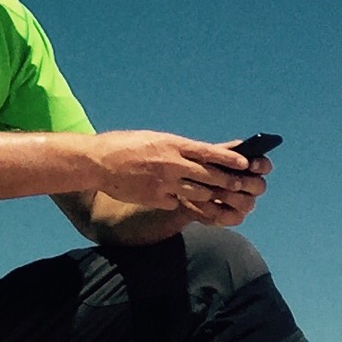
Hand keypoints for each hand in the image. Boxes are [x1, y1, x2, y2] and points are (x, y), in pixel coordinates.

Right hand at [85, 131, 266, 224]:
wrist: (96, 162)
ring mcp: (164, 183)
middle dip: (227, 182)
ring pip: (198, 193)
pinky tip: (176, 199)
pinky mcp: (155, 198)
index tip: (245, 163)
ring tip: (213, 195)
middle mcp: (172, 164)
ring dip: (208, 194)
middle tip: (239, 186)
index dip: (229, 159)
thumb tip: (195, 154)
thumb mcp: (152, 139)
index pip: (209, 152)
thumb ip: (174, 148)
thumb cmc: (123, 145)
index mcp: (172, 145)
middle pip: (209, 176)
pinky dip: (179, 201)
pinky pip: (176, 203)